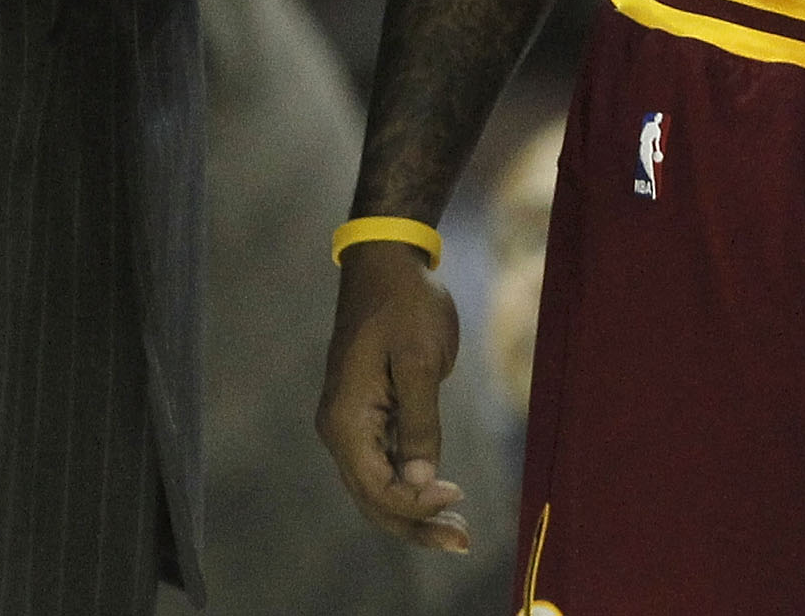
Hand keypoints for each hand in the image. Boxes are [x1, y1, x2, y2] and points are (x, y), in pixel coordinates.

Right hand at [316, 243, 470, 552]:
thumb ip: (420, 425)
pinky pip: (384, 466)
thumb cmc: (405, 304)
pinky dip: (411, 487)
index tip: (459, 495)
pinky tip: (442, 498)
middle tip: (464, 543)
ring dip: (416, 513)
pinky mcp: (367, 416)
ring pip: (378, 488)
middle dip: (417, 526)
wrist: (387, 262)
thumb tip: (421, 484)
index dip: (417, 503)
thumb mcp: (419, 360)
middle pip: (373, 500)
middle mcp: (340, 430)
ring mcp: (351, 425)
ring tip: (460, 532)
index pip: (377, 487)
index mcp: (345, 420)